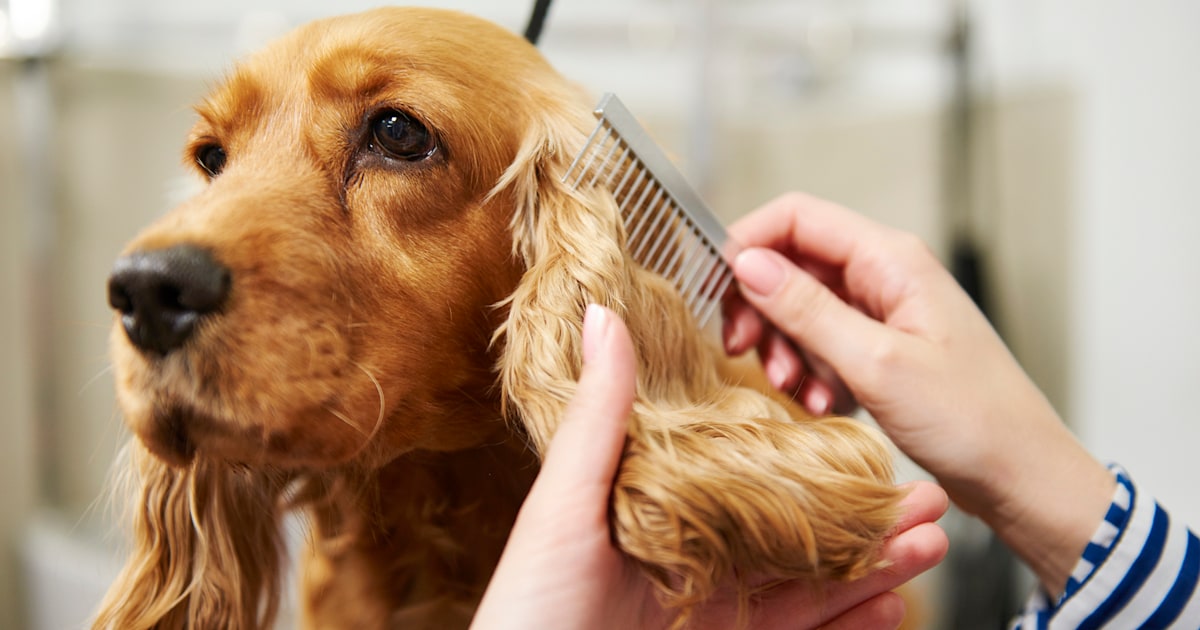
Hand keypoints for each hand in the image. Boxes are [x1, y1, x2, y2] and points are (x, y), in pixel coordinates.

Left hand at [472, 304, 948, 629]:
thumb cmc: (527, 606)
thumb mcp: (562, 503)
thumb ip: (598, 418)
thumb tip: (601, 317)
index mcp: (652, 509)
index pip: (742, 474)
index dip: (802, 455)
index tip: (857, 433)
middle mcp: (687, 559)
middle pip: (791, 532)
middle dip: (861, 516)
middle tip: (922, 496)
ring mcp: (708, 612)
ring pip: (806, 586)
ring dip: (871, 565)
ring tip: (928, 541)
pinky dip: (848, 624)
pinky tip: (891, 604)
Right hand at [722, 192, 1113, 594]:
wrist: (1021, 475)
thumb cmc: (972, 419)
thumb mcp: (876, 364)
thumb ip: (807, 310)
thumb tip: (747, 264)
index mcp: (891, 259)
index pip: (797, 217)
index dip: (748, 243)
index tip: (716, 289)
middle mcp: (885, 276)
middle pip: (793, 264)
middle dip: (761, 308)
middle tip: (743, 352)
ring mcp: (884, 312)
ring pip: (803, 308)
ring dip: (785, 348)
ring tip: (796, 390)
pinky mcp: (882, 348)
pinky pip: (825, 344)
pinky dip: (812, 372)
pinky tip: (824, 405)